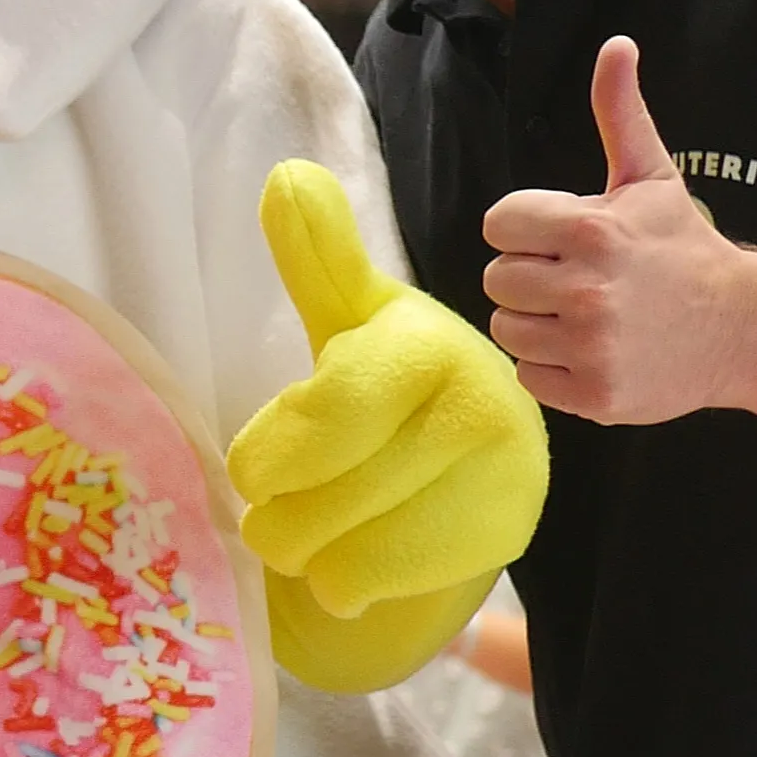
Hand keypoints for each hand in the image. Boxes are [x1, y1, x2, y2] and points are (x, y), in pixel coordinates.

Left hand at [228, 159, 547, 616]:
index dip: (274, 455)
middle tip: (266, 524)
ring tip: (304, 548)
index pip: (331, 412)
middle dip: (282, 520)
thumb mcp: (351, 315)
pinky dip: (355, 582)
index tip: (250, 475)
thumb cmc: (395, 381)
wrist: (483, 451)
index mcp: (425, 342)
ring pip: (360, 548)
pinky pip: (394, 579)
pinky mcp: (506, 533)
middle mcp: (477, 402)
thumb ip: (318, 256)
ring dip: (312, 559)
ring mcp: (500, 473)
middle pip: (337, 491)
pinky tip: (348, 568)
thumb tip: (287, 174)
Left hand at [483, 40, 751, 423]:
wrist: (743, 329)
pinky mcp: (595, 395)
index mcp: (591, 230)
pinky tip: (593, 350)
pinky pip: (528, 375)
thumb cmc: (684, 248)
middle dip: (531, 276)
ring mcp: (592, 346)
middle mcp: (588, 290)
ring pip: (507, 328)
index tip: (563, 238)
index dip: (527, 229)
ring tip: (584, 314)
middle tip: (577, 279)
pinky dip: (553, 368)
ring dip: (537, 323)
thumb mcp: (651, 177)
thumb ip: (621, 112)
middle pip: (498, 279)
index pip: (499, 225)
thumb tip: (616, 44)